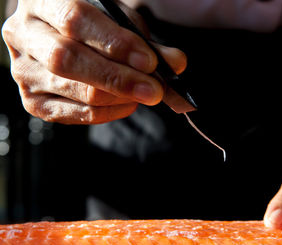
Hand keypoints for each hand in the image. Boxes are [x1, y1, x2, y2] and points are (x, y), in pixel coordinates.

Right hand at [2, 0, 186, 123]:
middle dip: (118, 77)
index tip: (150, 61)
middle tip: (155, 89)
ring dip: (118, 97)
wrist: (65, 38)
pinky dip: (107, 112)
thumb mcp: (120, 23)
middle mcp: (23, 34)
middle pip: (67, 59)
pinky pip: (73, 114)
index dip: (115, 43)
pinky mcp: (33, 101)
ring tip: (147, 94)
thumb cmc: (95, 26)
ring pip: (73, 89)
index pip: (75, 19)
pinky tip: (128, 104)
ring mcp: (23, 71)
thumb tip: (176, 64)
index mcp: (42, 1)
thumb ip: (146, 42)